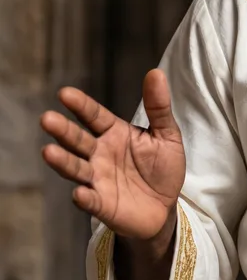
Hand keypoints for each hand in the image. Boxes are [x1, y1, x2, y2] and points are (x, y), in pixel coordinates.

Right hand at [40, 70, 185, 240]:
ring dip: (63, 161)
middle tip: (47, 119)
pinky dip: (84, 197)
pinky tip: (79, 192)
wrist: (165, 206)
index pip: (95, 116)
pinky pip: (91, 200)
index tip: (65, 93)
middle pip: (79, 140)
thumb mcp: (166, 134)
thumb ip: (159, 107)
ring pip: (76, 169)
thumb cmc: (162, 167)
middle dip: (63, 131)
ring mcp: (98, 179)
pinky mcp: (102, 204)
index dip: (81, 106)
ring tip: (48, 151)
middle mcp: (100, 154)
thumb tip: (156, 73)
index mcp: (115, 134)